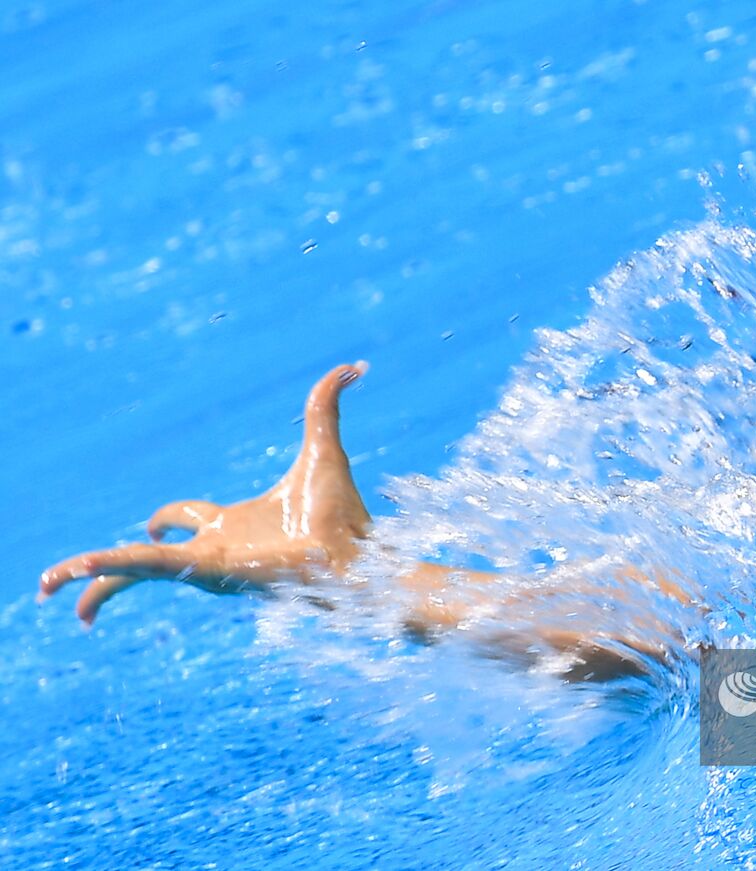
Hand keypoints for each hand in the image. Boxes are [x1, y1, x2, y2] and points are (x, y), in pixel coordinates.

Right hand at [40, 362, 372, 624]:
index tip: (155, 525)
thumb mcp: (325, 448)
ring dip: (90, 576)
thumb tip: (354, 365)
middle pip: (146, 556)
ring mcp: (206, 565)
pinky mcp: (205, 572)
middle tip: (71, 577)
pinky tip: (68, 577)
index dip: (166, 518)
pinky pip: (143, 569)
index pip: (185, 518)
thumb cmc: (344, 515)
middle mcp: (214, 548)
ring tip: (45, 587)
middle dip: (108, 564)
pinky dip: (103, 571)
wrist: (357, 553)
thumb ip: (326, 404)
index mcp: (234, 524)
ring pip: (132, 570)